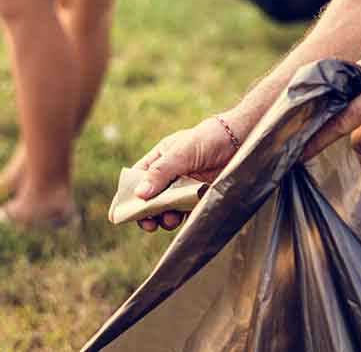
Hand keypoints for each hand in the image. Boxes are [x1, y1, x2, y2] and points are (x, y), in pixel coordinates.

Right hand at [132, 117, 239, 231]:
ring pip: (167, 209)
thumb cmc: (210, 138)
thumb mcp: (183, 151)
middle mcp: (170, 175)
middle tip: (148, 224)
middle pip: (149, 200)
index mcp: (160, 159)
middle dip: (145, 213)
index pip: (136, 179)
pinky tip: (183, 219)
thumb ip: (162, 172)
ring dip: (164, 218)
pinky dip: (182, 219)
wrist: (244, 140)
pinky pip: (186, 212)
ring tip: (170, 219)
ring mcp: (185, 187)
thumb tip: (139, 194)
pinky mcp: (200, 197)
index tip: (116, 216)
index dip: (125, 197)